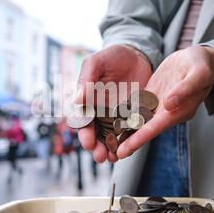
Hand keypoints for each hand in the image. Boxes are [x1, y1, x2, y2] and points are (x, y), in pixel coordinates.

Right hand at [76, 44, 152, 162]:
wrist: (136, 54)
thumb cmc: (112, 56)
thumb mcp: (96, 62)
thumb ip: (87, 79)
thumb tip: (77, 100)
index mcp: (88, 100)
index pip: (83, 120)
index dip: (84, 133)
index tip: (88, 143)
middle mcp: (101, 110)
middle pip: (96, 133)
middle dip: (97, 147)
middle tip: (100, 157)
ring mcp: (118, 114)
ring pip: (112, 136)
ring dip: (111, 148)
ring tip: (113, 159)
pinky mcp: (134, 114)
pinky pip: (130, 130)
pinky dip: (129, 140)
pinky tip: (129, 149)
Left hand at [117, 45, 213, 158]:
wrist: (198, 58)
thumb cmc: (201, 65)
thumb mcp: (198, 74)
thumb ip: (185, 89)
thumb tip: (169, 104)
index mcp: (179, 110)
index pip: (156, 127)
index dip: (140, 138)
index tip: (126, 150)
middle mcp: (167, 112)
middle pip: (145, 129)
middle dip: (130, 141)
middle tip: (113, 153)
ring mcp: (158, 105)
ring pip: (139, 121)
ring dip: (125, 131)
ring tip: (108, 141)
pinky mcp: (151, 96)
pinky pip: (137, 107)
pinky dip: (125, 114)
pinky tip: (110, 120)